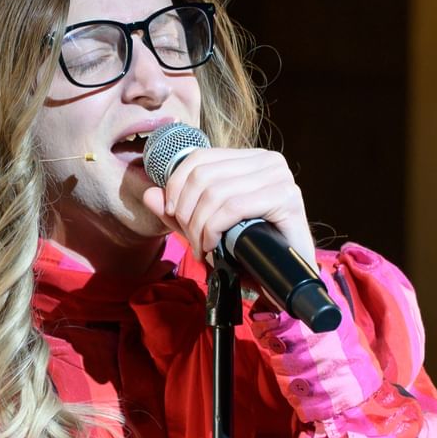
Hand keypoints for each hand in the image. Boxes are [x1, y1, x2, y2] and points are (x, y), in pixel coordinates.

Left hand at [140, 145, 316, 268]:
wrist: (286, 279)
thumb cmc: (250, 251)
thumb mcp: (205, 228)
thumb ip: (177, 211)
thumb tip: (149, 194)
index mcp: (249, 158)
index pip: (199, 158)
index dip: (176, 186)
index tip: (173, 214)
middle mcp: (268, 161)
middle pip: (204, 176)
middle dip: (188, 213)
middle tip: (191, 241)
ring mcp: (280, 178)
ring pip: (216, 193)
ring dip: (200, 227)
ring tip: (203, 248)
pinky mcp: (287, 199)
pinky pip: (234, 207)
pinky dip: (215, 229)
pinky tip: (214, 246)